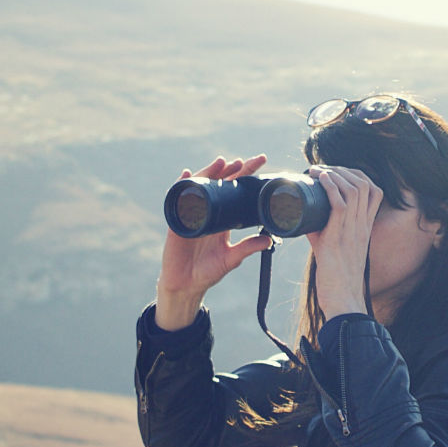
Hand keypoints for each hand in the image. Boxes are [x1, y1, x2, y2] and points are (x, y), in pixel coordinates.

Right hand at [154, 154, 271, 330]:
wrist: (186, 285)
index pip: (235, 191)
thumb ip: (248, 247)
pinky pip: (178, 199)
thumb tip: (270, 239)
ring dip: (210, 172)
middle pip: (219, 184)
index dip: (246, 176)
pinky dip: (181, 185)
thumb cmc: (207, 272)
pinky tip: (185, 174)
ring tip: (221, 162)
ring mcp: (191, 214)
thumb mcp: (231, 258)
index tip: (260, 163)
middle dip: (231, 170)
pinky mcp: (177, 221)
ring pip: (201, 187)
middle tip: (245, 160)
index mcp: (222, 219)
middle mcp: (207, 212)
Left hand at [306, 165, 381, 319]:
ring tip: (318, 170)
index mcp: (365, 227)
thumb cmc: (337, 279)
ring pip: (354, 188)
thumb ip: (322, 231)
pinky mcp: (339, 237)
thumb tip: (303, 218)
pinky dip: (330, 186)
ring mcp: (353, 230)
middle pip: (364, 183)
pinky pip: (340, 203)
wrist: (343, 301)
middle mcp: (363, 225)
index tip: (336, 171)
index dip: (357, 174)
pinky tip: (321, 178)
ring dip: (335, 173)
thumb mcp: (333, 248)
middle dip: (343, 169)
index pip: (374, 190)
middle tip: (322, 169)